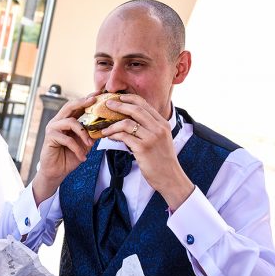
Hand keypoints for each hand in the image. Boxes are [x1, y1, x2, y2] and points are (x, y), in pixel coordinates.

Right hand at [33, 93, 97, 202]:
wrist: (57, 172)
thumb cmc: (69, 156)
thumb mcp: (84, 144)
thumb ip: (91, 134)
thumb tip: (106, 126)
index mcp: (66, 120)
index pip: (76, 106)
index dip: (86, 99)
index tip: (98, 94)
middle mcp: (58, 121)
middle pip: (70, 106)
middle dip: (82, 102)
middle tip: (94, 101)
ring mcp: (52, 128)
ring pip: (71, 122)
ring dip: (84, 133)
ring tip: (90, 145)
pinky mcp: (50, 138)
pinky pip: (67, 139)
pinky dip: (77, 149)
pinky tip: (83, 157)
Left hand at [102, 95, 193, 209]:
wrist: (170, 177)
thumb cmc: (163, 160)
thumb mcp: (161, 139)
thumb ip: (151, 128)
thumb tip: (132, 120)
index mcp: (163, 123)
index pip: (144, 104)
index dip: (130, 99)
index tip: (118, 98)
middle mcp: (158, 128)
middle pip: (135, 110)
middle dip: (119, 105)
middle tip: (107, 105)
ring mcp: (151, 138)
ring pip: (127, 123)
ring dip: (112, 124)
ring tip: (104, 128)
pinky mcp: (143, 148)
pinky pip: (124, 137)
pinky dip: (114, 135)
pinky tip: (109, 137)